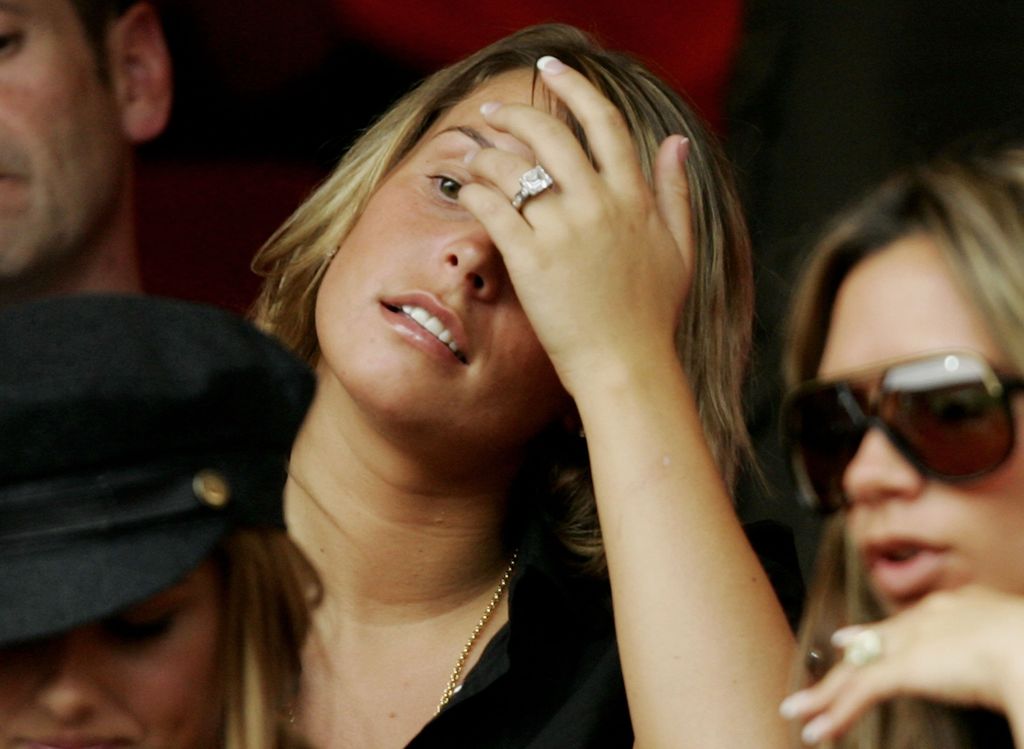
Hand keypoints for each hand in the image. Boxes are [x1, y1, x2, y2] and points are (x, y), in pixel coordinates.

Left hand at [457, 56, 693, 395]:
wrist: (626, 366)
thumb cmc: (652, 316)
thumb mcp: (680, 250)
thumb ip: (676, 192)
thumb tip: (676, 141)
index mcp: (634, 198)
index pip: (605, 124)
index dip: (576, 89)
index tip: (554, 71)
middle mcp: (598, 204)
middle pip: (550, 134)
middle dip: (517, 114)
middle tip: (495, 113)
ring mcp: (563, 231)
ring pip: (514, 168)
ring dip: (487, 155)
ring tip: (474, 157)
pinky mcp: (531, 260)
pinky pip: (493, 209)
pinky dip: (474, 193)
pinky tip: (465, 192)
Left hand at [780, 586, 1023, 743]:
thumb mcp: (1018, 650)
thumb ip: (1002, 660)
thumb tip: (1010, 677)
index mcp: (960, 608)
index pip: (905, 623)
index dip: (876, 634)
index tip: (853, 639)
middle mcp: (928, 618)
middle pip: (874, 643)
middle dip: (844, 662)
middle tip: (819, 680)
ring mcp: (912, 642)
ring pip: (858, 669)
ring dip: (826, 696)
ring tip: (800, 714)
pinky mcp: (902, 668)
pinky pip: (860, 693)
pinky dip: (837, 713)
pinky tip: (821, 731)